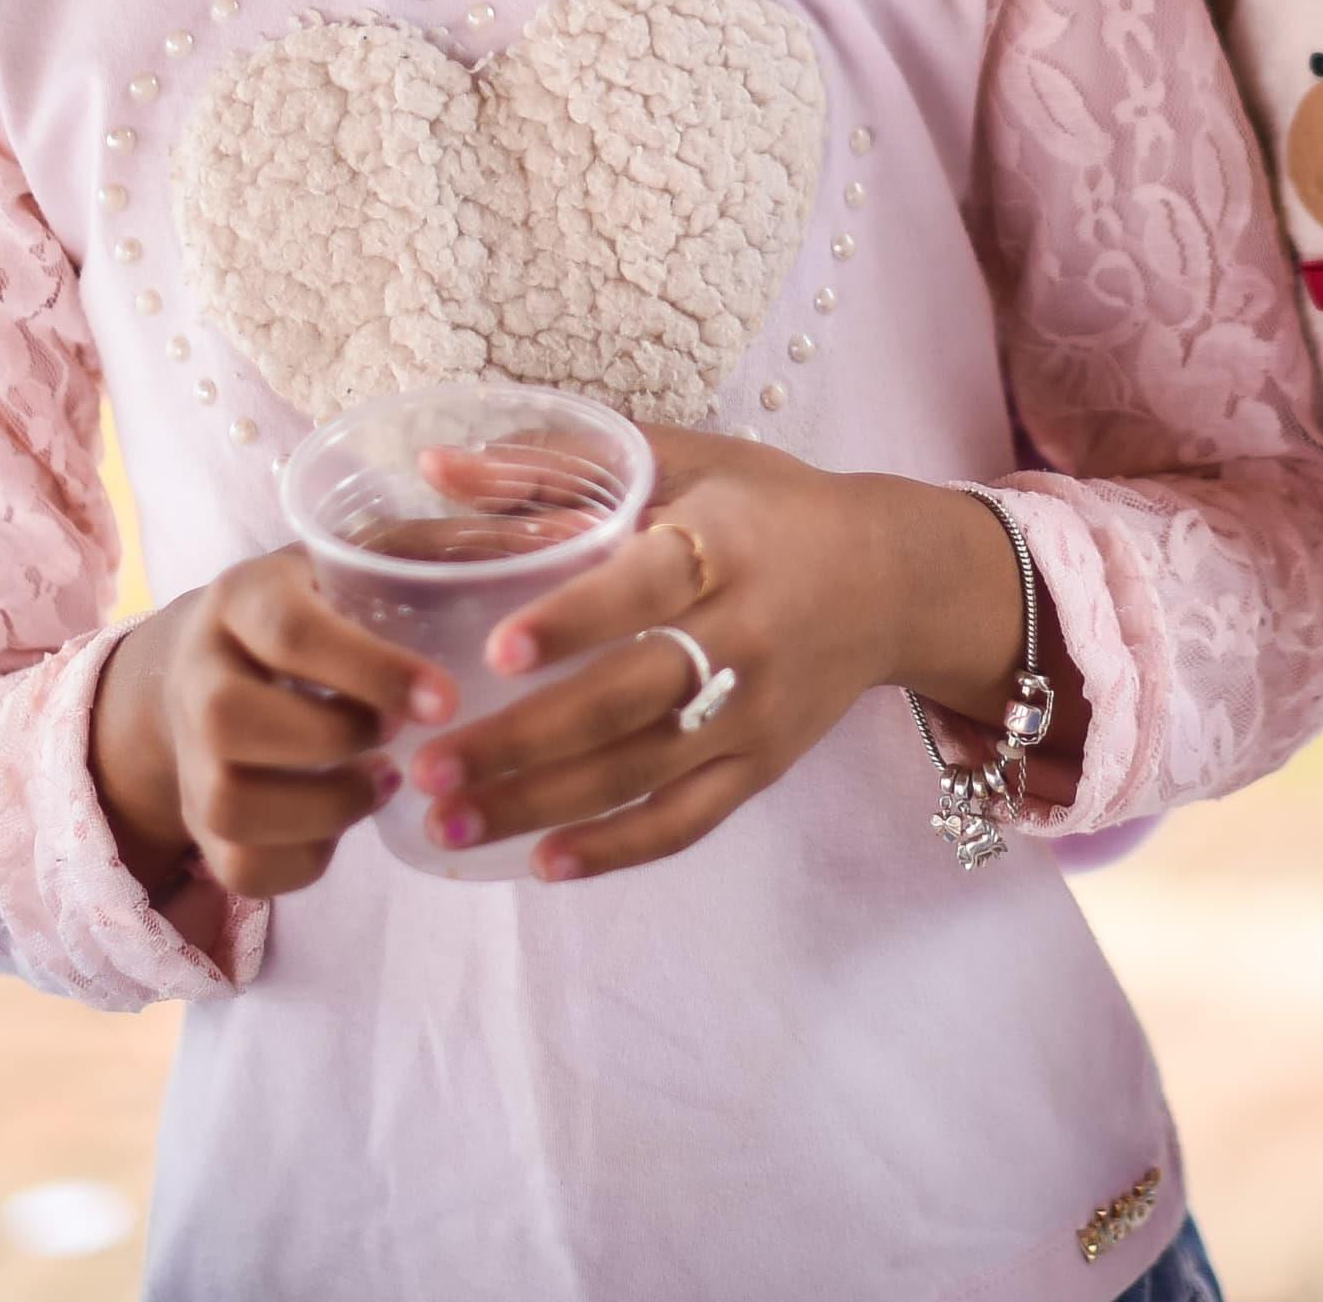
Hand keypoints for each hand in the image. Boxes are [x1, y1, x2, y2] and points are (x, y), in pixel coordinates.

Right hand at [90, 548, 456, 906]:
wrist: (211, 665)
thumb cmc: (315, 605)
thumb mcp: (354, 557)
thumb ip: (429, 548)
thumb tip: (548, 538)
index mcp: (241, 597)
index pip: (289, 632)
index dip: (371, 670)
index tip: (445, 700)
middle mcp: (199, 674)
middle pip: (231, 720)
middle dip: (333, 740)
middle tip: (402, 739)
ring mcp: (191, 754)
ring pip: (227, 803)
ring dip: (323, 808)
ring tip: (384, 782)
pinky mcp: (199, 820)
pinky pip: (239, 867)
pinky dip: (304, 861)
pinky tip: (346, 825)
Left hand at [399, 428, 1016, 884]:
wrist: (894, 579)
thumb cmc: (767, 508)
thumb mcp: (681, 459)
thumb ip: (558, 463)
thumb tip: (433, 469)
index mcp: (723, 547)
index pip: (645, 588)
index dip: (575, 622)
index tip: (497, 650)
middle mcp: (743, 638)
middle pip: (628, 701)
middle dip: (524, 741)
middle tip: (429, 766)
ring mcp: (755, 714)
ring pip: (641, 773)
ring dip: (541, 805)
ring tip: (449, 821)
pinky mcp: (762, 767)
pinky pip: (685, 822)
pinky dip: (616, 849)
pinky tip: (543, 863)